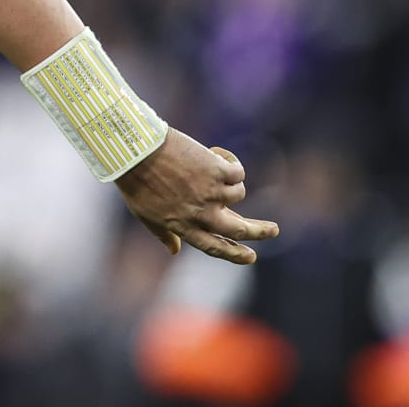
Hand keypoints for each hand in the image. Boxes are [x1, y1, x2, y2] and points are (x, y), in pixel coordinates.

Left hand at [115, 131, 278, 263]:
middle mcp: (201, 213)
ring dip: (230, 181)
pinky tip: (216, 152)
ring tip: (209, 166)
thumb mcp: (145, 214)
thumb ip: (163, 234)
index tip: (251, 257)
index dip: (234, 254)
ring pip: (238, 193)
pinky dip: (231, 161)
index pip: (214, 247)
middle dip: (260, 232)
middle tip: (273, 229)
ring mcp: (211, 192)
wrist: (135, 150)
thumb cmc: (136, 180)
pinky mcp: (216, 170)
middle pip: (239, 229)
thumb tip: (174, 251)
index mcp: (183, 226)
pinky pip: (237, 171)